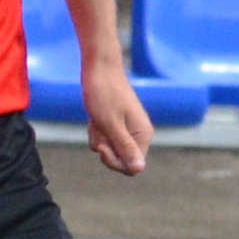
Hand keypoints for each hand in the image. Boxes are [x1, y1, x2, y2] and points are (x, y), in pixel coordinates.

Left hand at [80, 53, 152, 176]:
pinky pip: (104, 139)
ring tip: (97, 119)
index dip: (113, 161)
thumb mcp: (111, 123)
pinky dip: (96, 130)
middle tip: (99, 129)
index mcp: (143, 136)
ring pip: (109, 149)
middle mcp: (139, 135)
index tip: (101, 147)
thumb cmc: (104, 94)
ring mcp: (128, 129)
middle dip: (105, 149)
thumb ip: (124, 147)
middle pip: (120, 160)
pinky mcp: (117, 124)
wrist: (99, 69)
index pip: (132, 167)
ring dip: (98, 137)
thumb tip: (139, 169)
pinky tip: (95, 117)